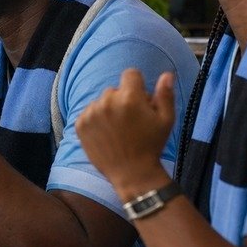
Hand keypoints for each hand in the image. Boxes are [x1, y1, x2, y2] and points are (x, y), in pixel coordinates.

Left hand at [75, 70, 174, 193]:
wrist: (131, 173)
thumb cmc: (151, 145)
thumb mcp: (166, 120)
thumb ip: (165, 94)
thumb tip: (166, 74)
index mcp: (130, 97)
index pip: (130, 74)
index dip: (137, 85)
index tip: (139, 101)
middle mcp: (108, 101)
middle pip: (115, 90)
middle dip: (122, 100)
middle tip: (130, 121)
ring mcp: (91, 113)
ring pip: (101, 101)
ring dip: (108, 110)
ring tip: (117, 130)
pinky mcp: (80, 124)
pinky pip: (88, 113)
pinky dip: (95, 120)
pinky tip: (106, 134)